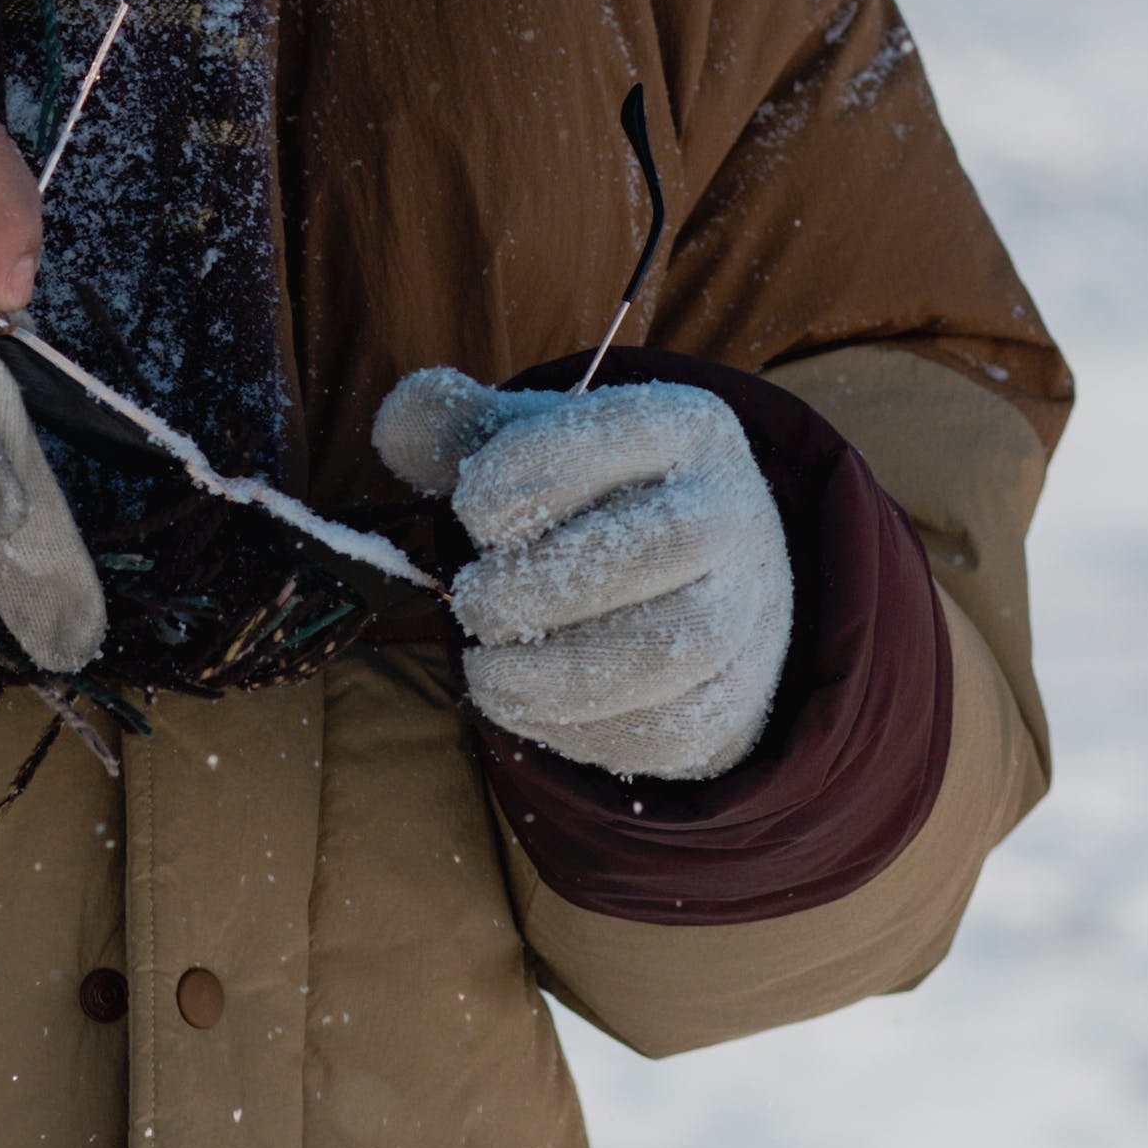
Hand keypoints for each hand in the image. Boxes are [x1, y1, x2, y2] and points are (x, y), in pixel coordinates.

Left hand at [371, 370, 792, 781]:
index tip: (471, 507)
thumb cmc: (588, 503)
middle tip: (472, 603)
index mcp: (684, 427)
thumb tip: (400, 419)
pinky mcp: (737, 696)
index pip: (628, 430)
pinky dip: (588, 728)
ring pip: (680, 645)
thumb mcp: (527, 447)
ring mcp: (747, 609)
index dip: (537, 468)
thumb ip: (456, 426)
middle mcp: (735, 510)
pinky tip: (527, 706)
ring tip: (485, 672)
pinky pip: (674, 726)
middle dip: (547, 583)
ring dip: (563, 671)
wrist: (694, 580)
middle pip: (671, 541)